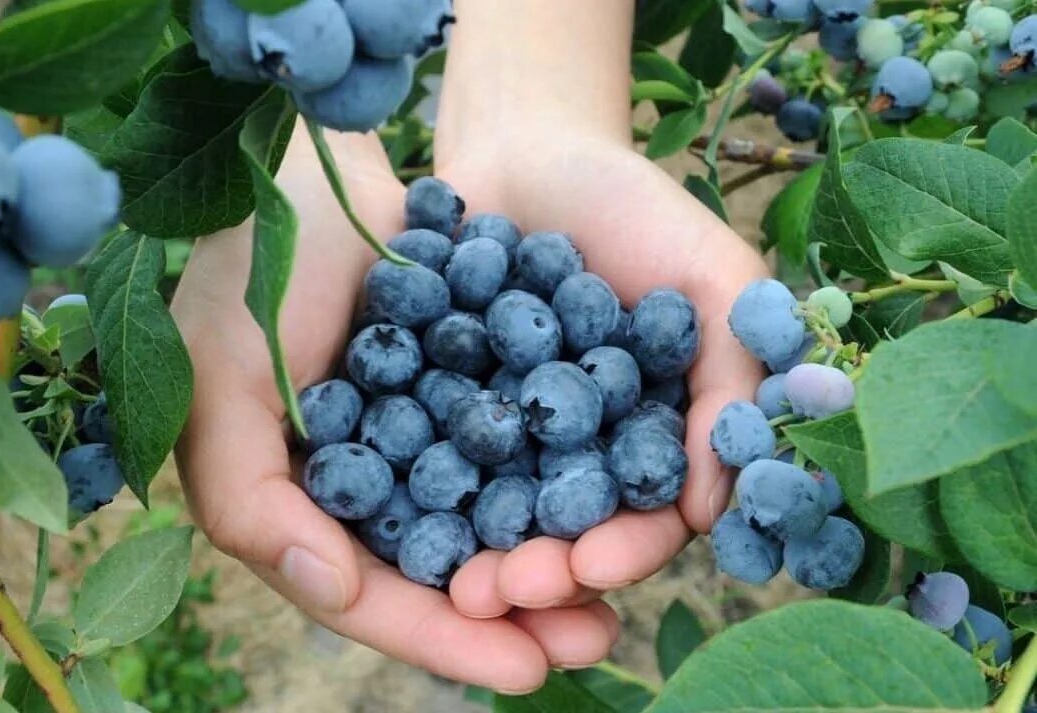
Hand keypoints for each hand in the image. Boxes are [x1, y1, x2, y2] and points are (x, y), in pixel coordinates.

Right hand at [171, 122, 616, 693]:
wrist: (312, 167)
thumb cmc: (245, 278)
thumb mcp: (219, 391)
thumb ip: (252, 503)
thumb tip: (335, 590)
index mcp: (303, 504)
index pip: (374, 595)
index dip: (443, 639)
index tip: (524, 670)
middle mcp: (370, 482)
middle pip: (449, 568)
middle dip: (520, 611)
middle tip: (594, 639)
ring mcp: (426, 432)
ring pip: (496, 514)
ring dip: (556, 552)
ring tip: (623, 584)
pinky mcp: (476, 381)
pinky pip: (526, 438)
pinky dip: (568, 469)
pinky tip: (621, 493)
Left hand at [432, 0, 768, 617]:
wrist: (528, 147)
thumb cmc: (639, 208)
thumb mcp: (715, 279)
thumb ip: (730, 381)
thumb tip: (713, 512)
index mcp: (649, 439)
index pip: (643, 519)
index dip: (621, 549)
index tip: (590, 564)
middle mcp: (576, 453)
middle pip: (562, 535)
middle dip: (538, 570)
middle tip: (499, 590)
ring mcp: (505, 436)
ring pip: (492, 514)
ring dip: (474, 555)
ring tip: (449, 582)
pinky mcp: (435, 410)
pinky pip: (424, 459)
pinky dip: (412, 490)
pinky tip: (390, 517)